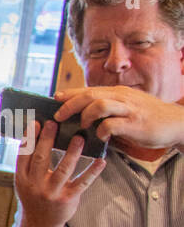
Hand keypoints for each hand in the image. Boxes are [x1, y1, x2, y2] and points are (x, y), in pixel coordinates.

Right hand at [13, 120, 105, 226]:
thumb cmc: (34, 195)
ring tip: (79, 137)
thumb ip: (30, 163)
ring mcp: (52, 193)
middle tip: (55, 122)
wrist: (40, 223)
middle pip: (41, 159)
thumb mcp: (25, 181)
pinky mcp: (68, 199)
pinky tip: (101, 160)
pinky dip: (92, 171)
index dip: (29, 139)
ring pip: (63, 169)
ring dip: (72, 152)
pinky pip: (82, 183)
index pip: (24, 155)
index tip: (36, 122)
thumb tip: (38, 135)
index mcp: (22, 179)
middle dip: (47, 140)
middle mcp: (35, 186)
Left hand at [55, 85, 183, 151]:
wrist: (177, 123)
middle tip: (58, 116)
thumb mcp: (126, 107)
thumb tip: (82, 115)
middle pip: (90, 95)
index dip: (70, 93)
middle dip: (70, 105)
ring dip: (86, 116)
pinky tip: (101, 136)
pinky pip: (113, 124)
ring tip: (83, 126)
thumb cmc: (147, 118)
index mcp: (117, 93)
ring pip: (100, 104)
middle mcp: (122, 97)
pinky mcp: (136, 123)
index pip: (89, 89)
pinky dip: (102, 130)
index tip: (54, 98)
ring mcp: (129, 109)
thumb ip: (108, 108)